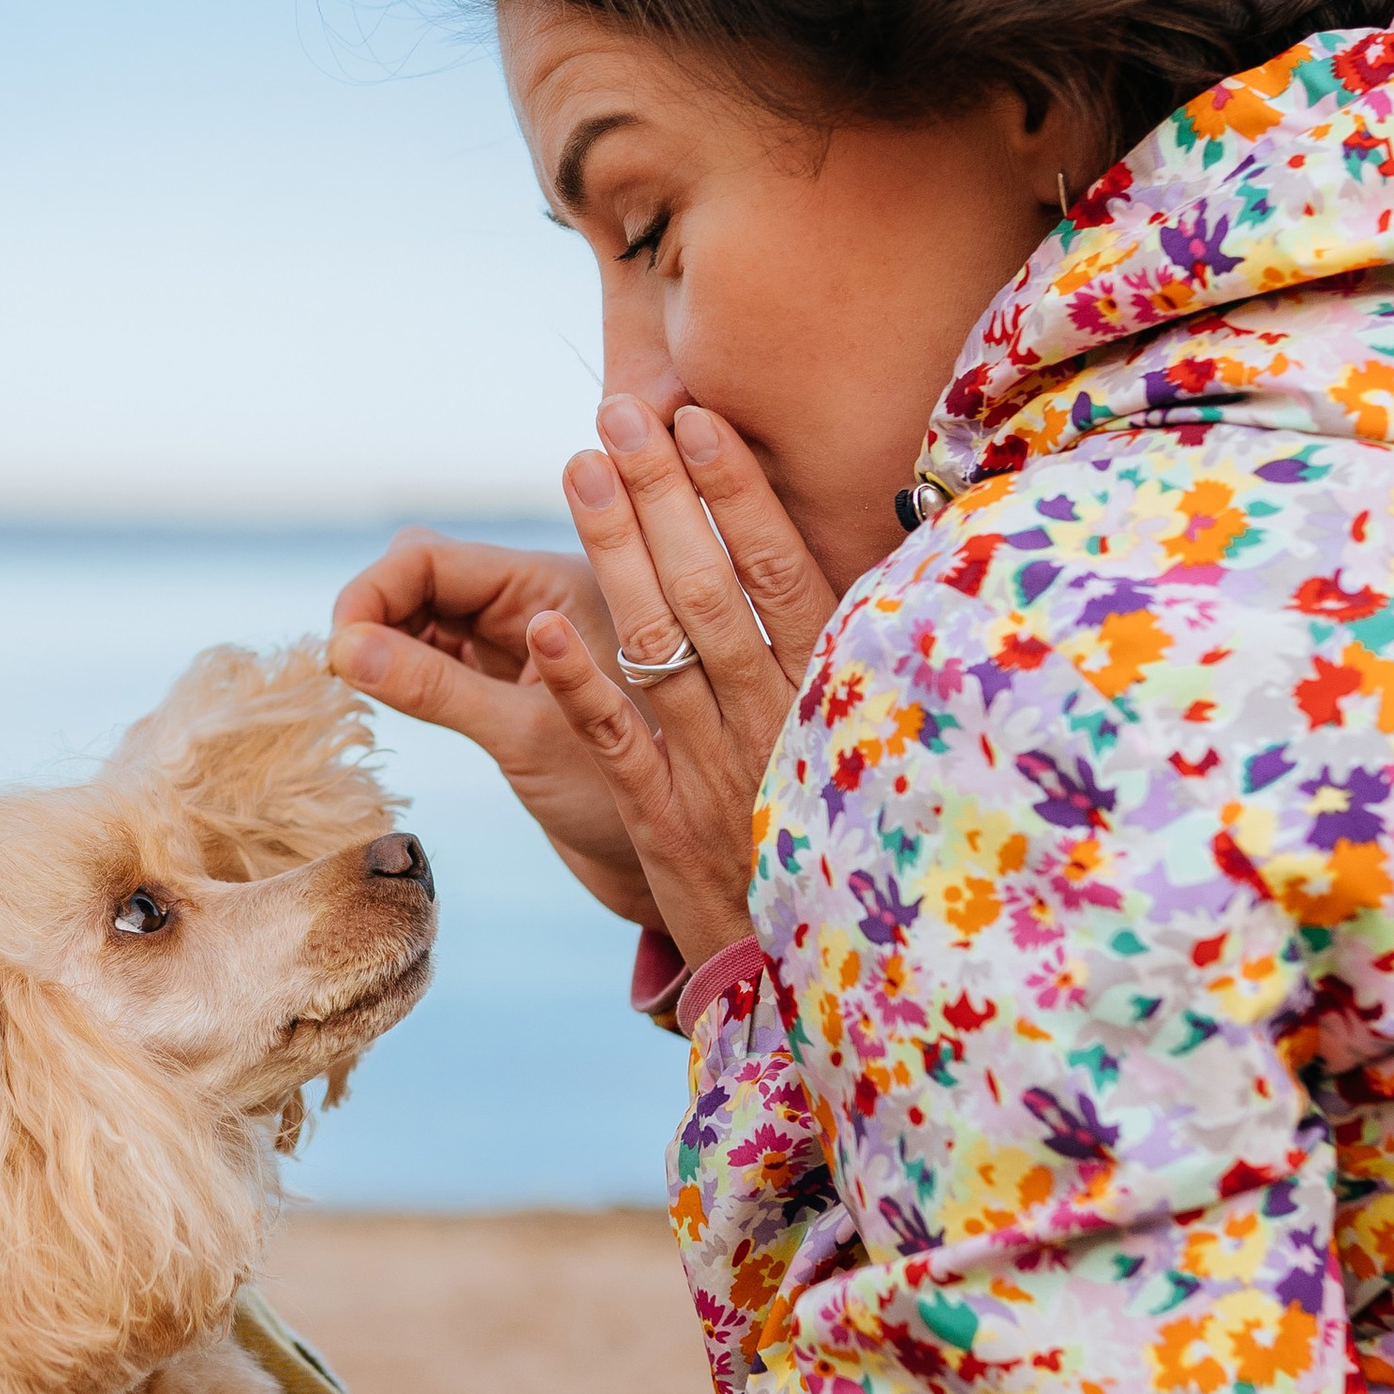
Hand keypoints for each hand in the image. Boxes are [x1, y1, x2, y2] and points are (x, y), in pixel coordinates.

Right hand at [328, 530, 656, 922]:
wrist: (678, 870)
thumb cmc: (630, 804)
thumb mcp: (525, 738)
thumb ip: (436, 688)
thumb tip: (343, 649)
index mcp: (556, 585)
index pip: (432, 557)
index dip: (371, 592)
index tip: (336, 650)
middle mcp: (539, 601)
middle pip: (422, 577)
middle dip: (371, 612)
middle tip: (339, 675)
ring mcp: (522, 646)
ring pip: (426, 618)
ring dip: (384, 643)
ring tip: (355, 693)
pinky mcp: (512, 689)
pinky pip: (440, 662)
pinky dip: (404, 674)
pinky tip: (381, 703)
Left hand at [527, 399, 839, 968]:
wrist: (817, 979)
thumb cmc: (834, 852)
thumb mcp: (853, 748)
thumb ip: (837, 665)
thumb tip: (840, 566)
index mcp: (827, 693)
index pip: (783, 571)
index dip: (740, 494)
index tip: (702, 419)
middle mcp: (776, 720)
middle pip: (714, 588)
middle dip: (664, 496)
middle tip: (618, 415)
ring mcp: (717, 769)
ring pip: (662, 645)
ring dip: (616, 554)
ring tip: (578, 472)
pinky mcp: (663, 822)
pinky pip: (618, 741)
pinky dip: (581, 683)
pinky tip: (540, 627)